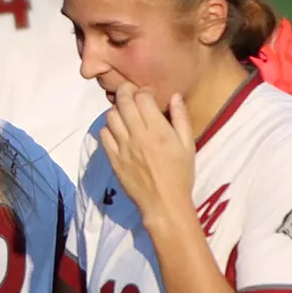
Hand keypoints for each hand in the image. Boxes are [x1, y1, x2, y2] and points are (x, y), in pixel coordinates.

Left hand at [98, 86, 195, 221]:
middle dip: (125, 91)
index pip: (142, 98)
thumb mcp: (188, 145)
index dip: (143, 90)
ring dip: (117, 109)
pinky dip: (108, 127)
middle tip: (130, 92)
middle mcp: (138, 135)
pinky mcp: (113, 158)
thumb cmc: (181, 174)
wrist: (164, 202)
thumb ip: (181, 119)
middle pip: (123, 102)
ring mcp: (123, 147)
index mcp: (158, 131)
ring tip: (124, 113)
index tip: (148, 93)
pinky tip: (117, 130)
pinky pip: (103, 135)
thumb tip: (174, 96)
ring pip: (110, 116)